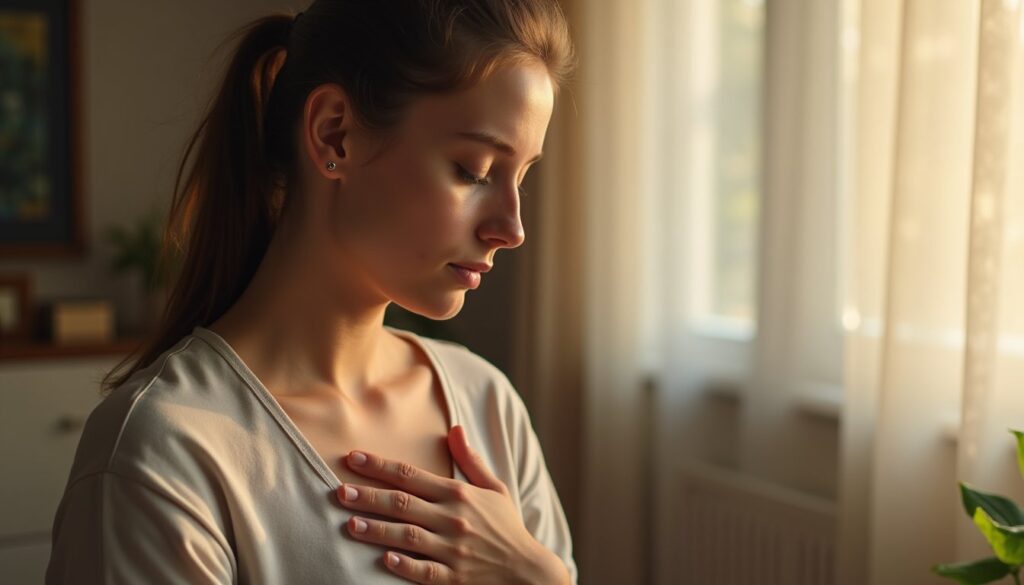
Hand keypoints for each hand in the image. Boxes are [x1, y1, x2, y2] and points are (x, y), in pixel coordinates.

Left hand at [336, 425, 568, 584]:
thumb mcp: (495, 489)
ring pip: (407, 537)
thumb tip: (455, 428)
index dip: (380, 465)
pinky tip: (384, 560)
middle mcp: (453, 520)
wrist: (529, 572)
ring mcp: (453, 551)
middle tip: (339, 491)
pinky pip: (425, 572)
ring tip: (350, 524)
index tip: (353, 457)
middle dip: (368, 496)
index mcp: (459, 495)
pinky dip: (405, 565)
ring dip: (377, 530)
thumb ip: (471, 460)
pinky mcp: (454, 578)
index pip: (412, 475)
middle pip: (403, 503)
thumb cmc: (507, 528)